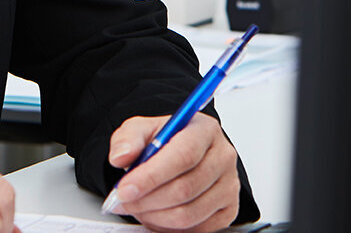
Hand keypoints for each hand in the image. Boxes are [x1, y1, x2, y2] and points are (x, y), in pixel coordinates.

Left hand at [106, 113, 240, 232]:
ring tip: (137, 206)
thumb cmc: (166, 140)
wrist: (181, 153)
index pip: (183, 155)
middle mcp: (223, 156)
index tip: (124, 189)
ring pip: (189, 213)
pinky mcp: (228, 209)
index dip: (151, 176)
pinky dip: (170, 228)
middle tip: (122, 201)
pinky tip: (156, 214)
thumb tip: (121, 157)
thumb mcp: (141, 129)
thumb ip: (128, 139)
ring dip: (155, 216)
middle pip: (185, 188)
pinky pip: (198, 229)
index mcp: (205, 130)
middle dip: (147, 200)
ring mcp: (229, 185)